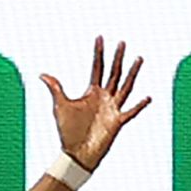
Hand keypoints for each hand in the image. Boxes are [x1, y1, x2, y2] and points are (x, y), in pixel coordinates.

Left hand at [43, 37, 150, 171]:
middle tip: (122, 42)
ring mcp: (113, 109)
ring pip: (125, 86)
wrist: (76, 153)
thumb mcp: (61, 106)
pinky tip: (148, 97)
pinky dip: (139, 105)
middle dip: (117, 57)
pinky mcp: (118, 122)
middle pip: (113, 73)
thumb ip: (56, 88)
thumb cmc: (68, 130)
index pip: (97, 67)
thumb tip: (42, 74)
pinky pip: (131, 112)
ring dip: (132, 73)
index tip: (99, 37)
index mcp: (92, 92)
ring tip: (139, 58)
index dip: (98, 53)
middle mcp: (105, 97)